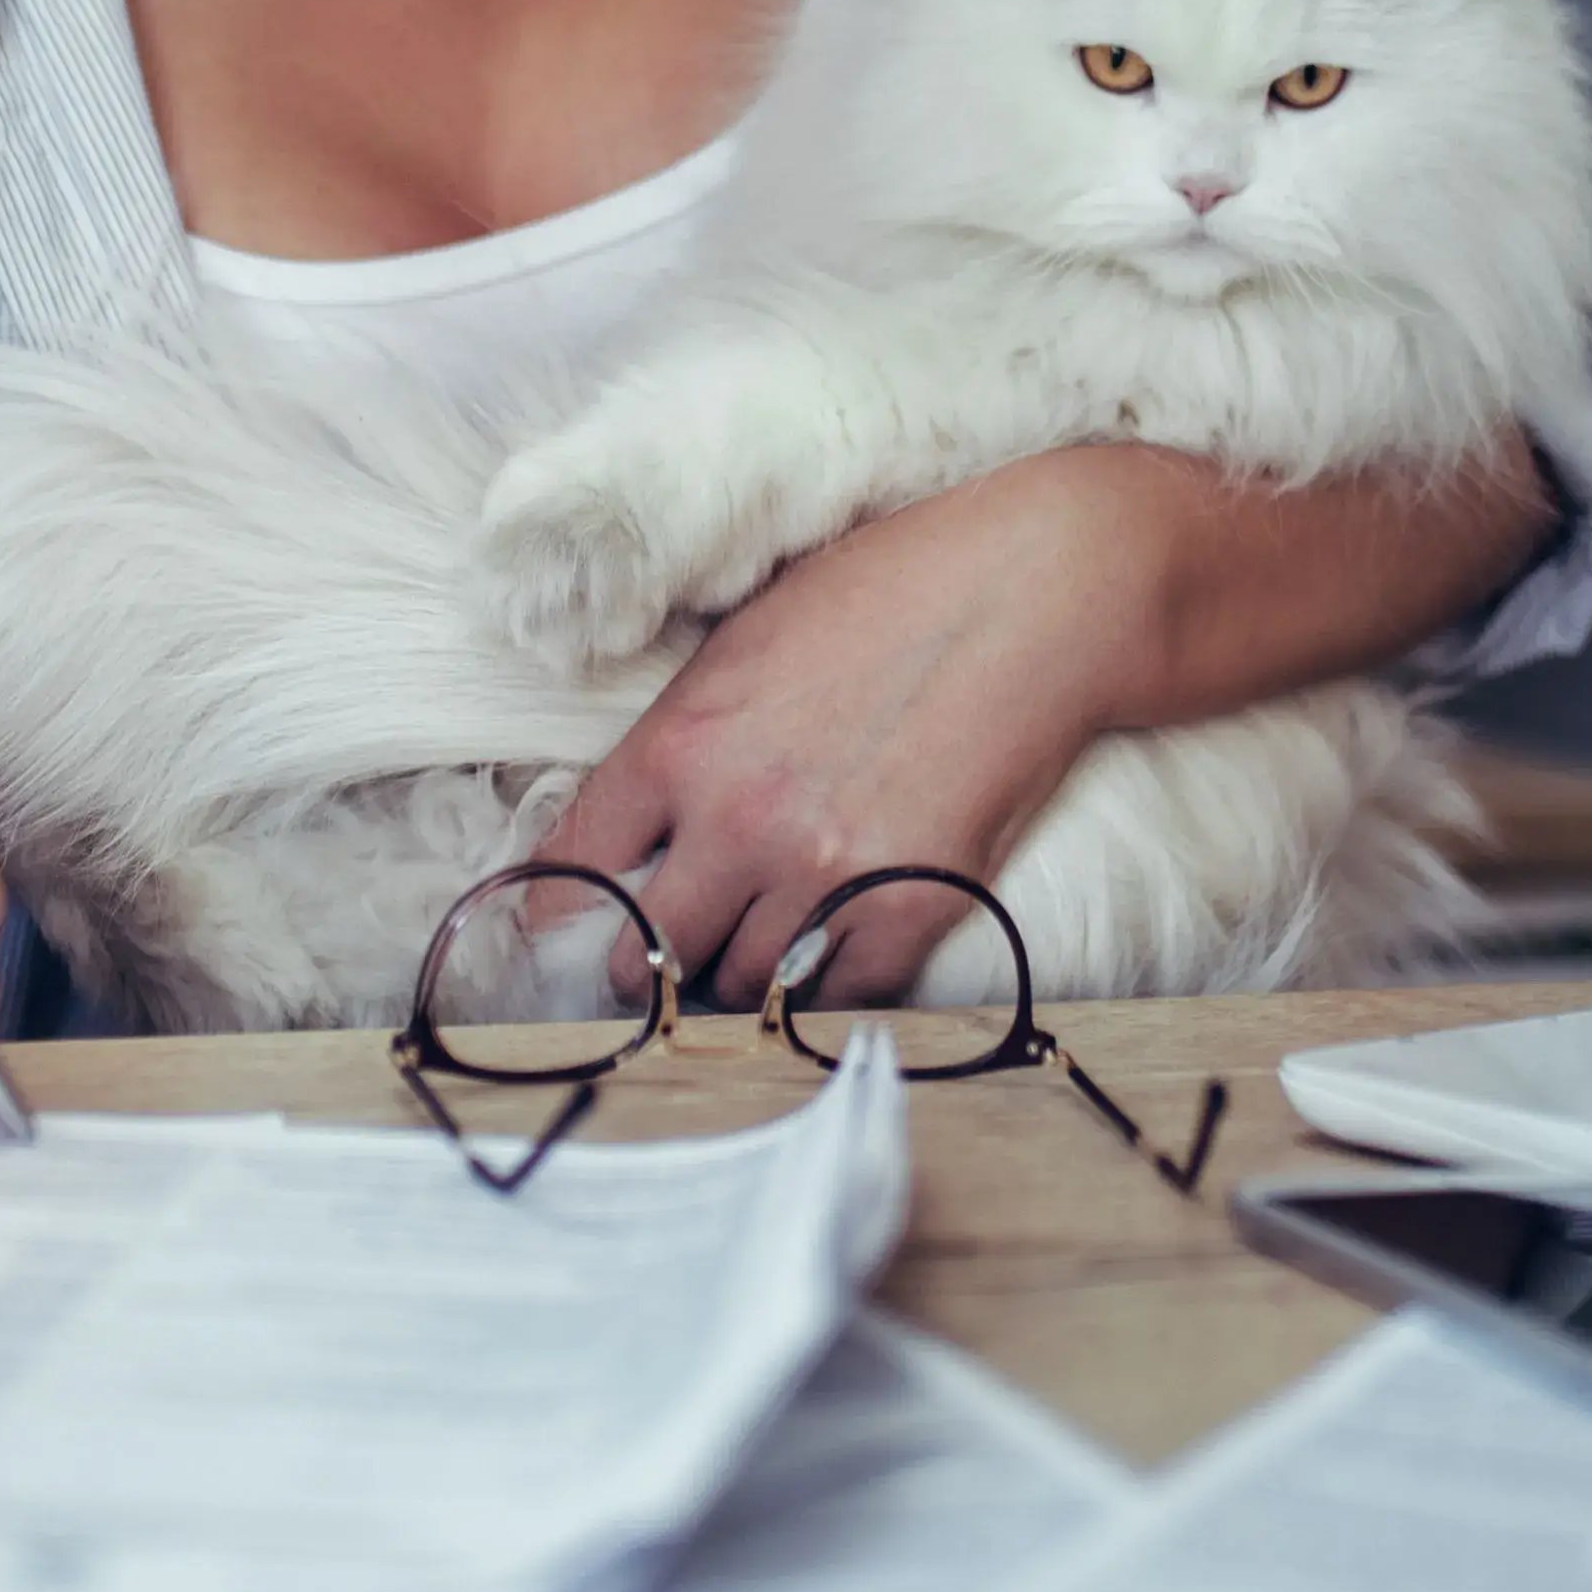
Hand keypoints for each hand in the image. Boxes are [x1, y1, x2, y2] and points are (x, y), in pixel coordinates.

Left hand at [534, 450, 1148, 1010]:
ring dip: (738, 978)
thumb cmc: (888, 592)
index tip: (564, 932)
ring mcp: (825, 875)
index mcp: (679, 745)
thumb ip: (681, 735)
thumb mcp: (744, 640)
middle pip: (644, 959)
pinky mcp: (910, 909)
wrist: (1033, 597)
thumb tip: (632, 817)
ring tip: (751, 953)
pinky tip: (830, 956)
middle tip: (660, 962)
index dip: (558, 914)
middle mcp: (737, 822)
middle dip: (644, 966)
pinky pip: (837, 999)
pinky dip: (826, 989)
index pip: (570, 871)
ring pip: (739, 987)